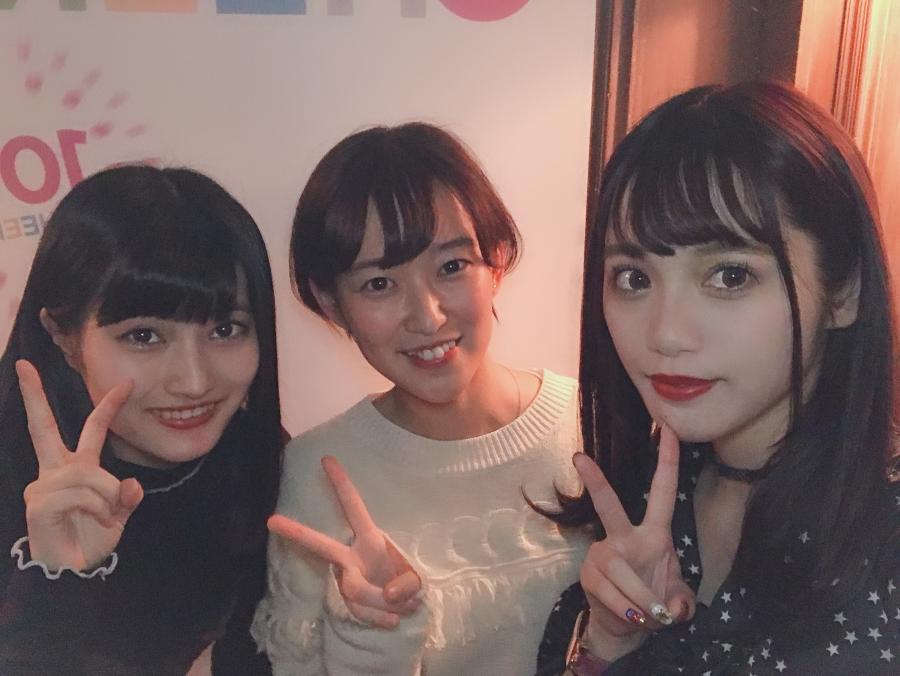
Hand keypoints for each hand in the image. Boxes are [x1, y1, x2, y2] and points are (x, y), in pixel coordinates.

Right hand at [18, 359, 142, 571]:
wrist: (72, 573)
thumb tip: (131, 484)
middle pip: (43, 426)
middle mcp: (56, 471)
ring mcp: (43, 484)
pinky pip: (80, 495)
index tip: (127, 383)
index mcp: (77, 468)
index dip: (109, 407)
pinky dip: (94, 509)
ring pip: (90, 475)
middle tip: (23, 365)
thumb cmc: (91, 541)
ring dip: (105, 500)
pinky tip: (85, 520)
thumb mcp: (118, 516)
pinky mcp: (38, 502)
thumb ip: (126, 498)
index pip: (92, 430)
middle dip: (32, 395)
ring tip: (99, 518)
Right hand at [268, 456, 421, 628]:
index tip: (327, 459)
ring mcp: (347, 578)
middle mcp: (352, 556)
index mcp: (370, 538)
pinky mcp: (348, 601)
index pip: (354, 508)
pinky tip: (392, 621)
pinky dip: (379, 618)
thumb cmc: (408, 581)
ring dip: (382, 604)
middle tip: (271, 520)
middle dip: (296, 533)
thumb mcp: (419, 577)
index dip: (342, 484)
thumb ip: (410, 583)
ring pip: (355, 591)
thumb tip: (388, 593)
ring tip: (402, 609)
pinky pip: (359, 611)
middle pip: (322, 546)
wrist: (406, 609)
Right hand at [574, 425, 694, 660]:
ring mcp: (603, 554)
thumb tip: (675, 609)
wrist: (626, 627)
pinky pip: (611, 594)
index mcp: (654, 533)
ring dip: (642, 600)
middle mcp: (624, 537)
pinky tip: (634, 618)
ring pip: (621, 572)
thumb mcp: (679, 601)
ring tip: (653, 616)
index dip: (667, 461)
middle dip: (595, 482)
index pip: (662, 492)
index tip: (668, 429)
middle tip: (579, 457)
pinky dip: (628, 612)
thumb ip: (683, 604)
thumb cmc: (655, 601)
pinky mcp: (589, 574)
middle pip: (609, 506)